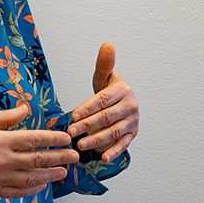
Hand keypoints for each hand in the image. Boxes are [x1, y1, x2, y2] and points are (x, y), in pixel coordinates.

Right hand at [0, 104, 77, 197]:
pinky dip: (32, 190)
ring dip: (50, 175)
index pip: (34, 139)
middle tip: (75, 157)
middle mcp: (0, 162)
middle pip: (37, 160)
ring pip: (31, 179)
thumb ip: (5, 117)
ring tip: (64, 172)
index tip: (66, 138)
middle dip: (59, 158)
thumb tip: (27, 109)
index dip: (53, 139)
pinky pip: (17, 193)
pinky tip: (41, 185)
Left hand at [68, 42, 138, 162]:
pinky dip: (114, 152)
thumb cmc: (109, 91)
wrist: (123, 102)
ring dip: (97, 140)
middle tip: (71, 132)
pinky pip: (123, 144)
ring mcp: (132, 121)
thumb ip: (104, 63)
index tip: (73, 116)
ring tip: (81, 145)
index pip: (103, 100)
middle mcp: (130, 106)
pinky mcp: (132, 134)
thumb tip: (107, 45)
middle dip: (88, 125)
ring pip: (114, 132)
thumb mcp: (104, 77)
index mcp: (122, 91)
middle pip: (107, 117)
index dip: (88, 108)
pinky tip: (103, 158)